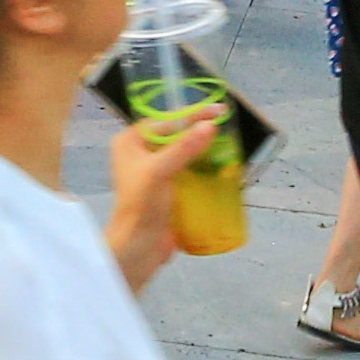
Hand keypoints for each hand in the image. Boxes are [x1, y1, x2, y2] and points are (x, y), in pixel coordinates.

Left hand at [101, 95, 227, 285]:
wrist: (139, 249)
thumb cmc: (142, 206)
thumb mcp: (160, 172)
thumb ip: (184, 147)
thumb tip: (210, 125)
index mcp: (130, 142)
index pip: (165, 120)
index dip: (192, 114)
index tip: (219, 110)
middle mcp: (140, 154)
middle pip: (175, 135)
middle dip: (199, 131)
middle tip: (227, 128)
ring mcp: (153, 173)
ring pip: (182, 154)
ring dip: (203, 151)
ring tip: (228, 147)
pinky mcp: (165, 191)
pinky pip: (186, 172)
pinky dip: (202, 169)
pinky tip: (221, 169)